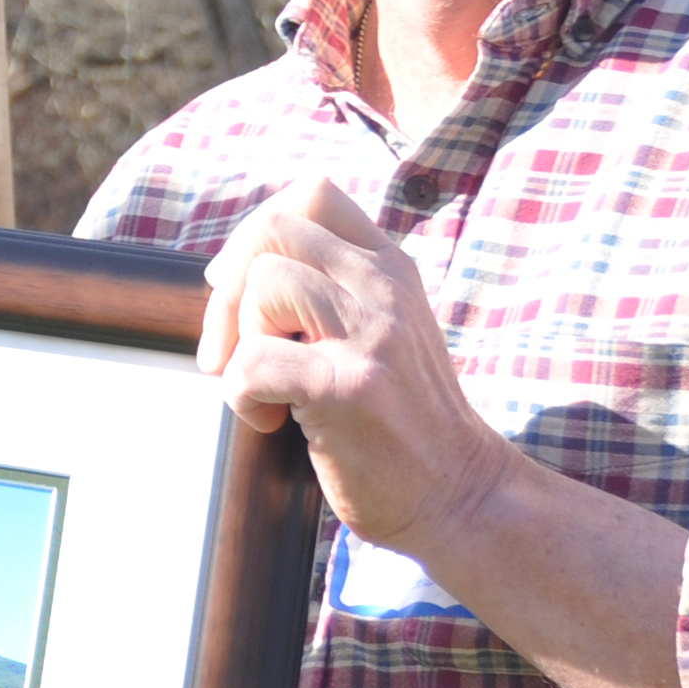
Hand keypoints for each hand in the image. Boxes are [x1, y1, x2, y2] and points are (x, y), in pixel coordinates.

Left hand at [198, 175, 518, 550]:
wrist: (459, 495)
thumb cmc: (399, 420)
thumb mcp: (380, 330)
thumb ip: (332, 289)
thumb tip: (231, 268)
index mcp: (389, 268)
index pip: (313, 192)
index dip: (257, 232)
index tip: (242, 287)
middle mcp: (384, 288)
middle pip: (274, 228)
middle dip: (228, 285)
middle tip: (230, 345)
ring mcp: (372, 334)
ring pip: (261, 285)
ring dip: (240, 342)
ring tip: (269, 387)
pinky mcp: (349, 387)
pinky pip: (251, 363)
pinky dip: (242, 397)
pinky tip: (273, 423)